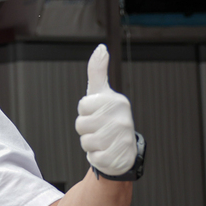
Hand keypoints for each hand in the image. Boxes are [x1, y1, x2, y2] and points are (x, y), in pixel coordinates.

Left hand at [75, 44, 136, 175]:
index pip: (83, 106)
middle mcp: (123, 119)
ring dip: (89, 143)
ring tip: (102, 140)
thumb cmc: (107, 118)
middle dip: (85, 129)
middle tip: (98, 129)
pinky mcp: (118, 157)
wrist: (122, 151)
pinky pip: (93, 157)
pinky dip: (95, 157)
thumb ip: (97, 71)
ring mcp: (122, 138)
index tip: (96, 113)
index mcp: (117, 102)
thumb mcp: (101, 93)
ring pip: (85, 141)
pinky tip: (105, 152)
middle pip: (81, 124)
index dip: (85, 112)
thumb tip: (101, 48)